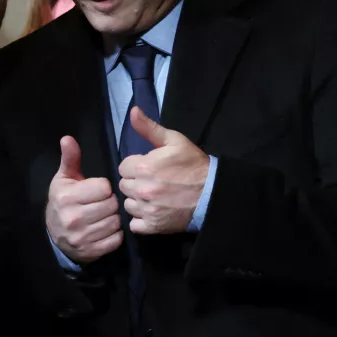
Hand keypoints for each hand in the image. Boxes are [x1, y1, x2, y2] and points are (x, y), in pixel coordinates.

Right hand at [46, 136, 122, 263]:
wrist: (54, 234)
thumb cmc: (63, 200)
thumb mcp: (64, 178)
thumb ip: (70, 158)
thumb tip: (68, 138)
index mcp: (67, 197)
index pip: (104, 187)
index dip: (104, 187)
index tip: (98, 190)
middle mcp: (72, 218)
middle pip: (112, 205)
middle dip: (111, 203)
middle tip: (103, 203)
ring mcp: (81, 237)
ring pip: (116, 222)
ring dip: (114, 218)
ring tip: (104, 215)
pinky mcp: (91, 251)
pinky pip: (116, 240)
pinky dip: (115, 234)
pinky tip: (106, 229)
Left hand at [118, 107, 209, 234]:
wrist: (213, 193)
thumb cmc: (193, 164)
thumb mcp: (174, 140)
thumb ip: (149, 127)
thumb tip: (132, 110)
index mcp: (144, 166)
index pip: (123, 167)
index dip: (135, 166)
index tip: (148, 168)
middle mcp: (142, 189)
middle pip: (124, 186)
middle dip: (135, 183)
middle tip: (152, 182)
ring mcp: (147, 209)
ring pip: (128, 204)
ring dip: (137, 201)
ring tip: (153, 197)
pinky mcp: (153, 226)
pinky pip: (134, 224)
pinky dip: (141, 220)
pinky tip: (153, 212)